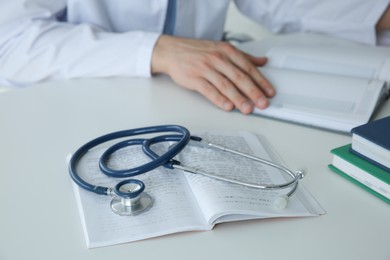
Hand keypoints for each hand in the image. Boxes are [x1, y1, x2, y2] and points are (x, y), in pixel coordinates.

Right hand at [151, 35, 274, 113]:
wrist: (172, 51)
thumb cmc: (197, 51)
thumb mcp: (222, 48)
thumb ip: (243, 56)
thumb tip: (262, 61)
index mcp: (227, 51)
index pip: (248, 67)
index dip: (260, 81)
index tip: (269, 92)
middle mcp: (218, 59)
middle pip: (239, 77)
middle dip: (253, 92)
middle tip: (263, 103)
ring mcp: (205, 69)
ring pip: (225, 85)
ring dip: (238, 98)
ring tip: (247, 109)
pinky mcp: (194, 78)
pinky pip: (209, 90)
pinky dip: (219, 99)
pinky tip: (227, 107)